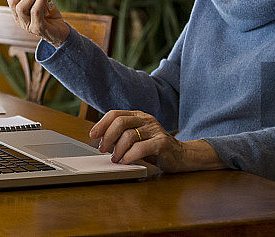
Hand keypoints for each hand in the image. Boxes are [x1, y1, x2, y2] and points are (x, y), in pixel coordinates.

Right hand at [5, 0, 69, 46]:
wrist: (61, 33)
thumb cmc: (49, 16)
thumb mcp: (40, 2)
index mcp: (17, 12)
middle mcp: (19, 19)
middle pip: (13, 2)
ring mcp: (28, 25)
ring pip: (21, 8)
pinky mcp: (38, 29)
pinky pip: (35, 14)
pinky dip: (39, 2)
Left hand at [89, 110, 226, 172]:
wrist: (181, 156)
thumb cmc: (155, 148)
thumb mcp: (137, 138)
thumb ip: (122, 135)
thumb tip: (99, 141)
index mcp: (138, 116)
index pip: (115, 114)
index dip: (101, 124)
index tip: (93, 136)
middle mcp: (146, 120)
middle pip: (120, 122)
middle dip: (107, 137)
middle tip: (103, 149)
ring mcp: (155, 130)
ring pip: (128, 136)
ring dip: (117, 150)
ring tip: (116, 159)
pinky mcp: (162, 143)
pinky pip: (140, 148)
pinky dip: (129, 156)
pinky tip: (126, 161)